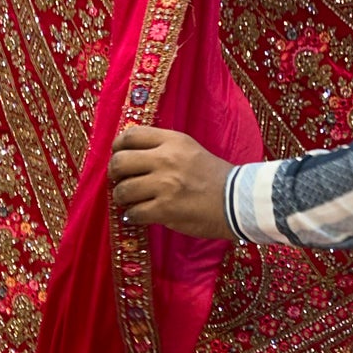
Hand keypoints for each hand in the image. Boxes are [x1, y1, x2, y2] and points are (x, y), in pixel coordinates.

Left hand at [108, 128, 232, 238]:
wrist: (238, 200)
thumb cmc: (213, 176)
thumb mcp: (189, 150)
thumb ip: (162, 149)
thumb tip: (129, 156)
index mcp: (173, 141)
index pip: (131, 135)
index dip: (118, 147)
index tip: (118, 156)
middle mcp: (166, 159)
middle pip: (120, 162)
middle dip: (114, 174)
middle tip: (120, 181)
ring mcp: (165, 184)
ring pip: (123, 190)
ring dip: (122, 198)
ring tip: (131, 201)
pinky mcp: (166, 209)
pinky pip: (134, 213)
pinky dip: (132, 216)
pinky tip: (140, 215)